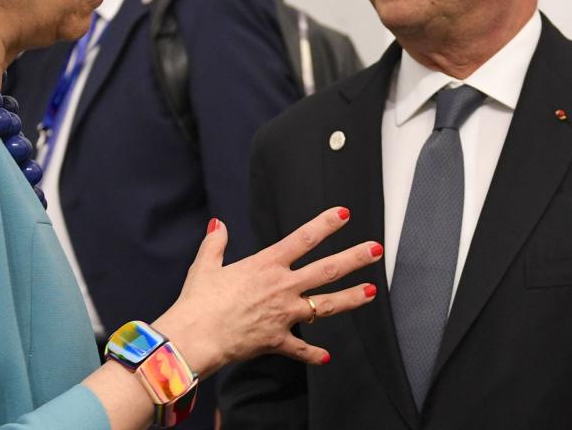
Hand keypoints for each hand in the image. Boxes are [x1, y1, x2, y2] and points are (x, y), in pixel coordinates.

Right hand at [153, 207, 380, 377]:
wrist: (196, 337)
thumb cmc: (198, 301)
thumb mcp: (205, 265)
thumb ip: (215, 243)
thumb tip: (217, 224)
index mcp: (265, 265)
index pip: (303, 239)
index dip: (325, 224)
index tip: (343, 214)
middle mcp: (282, 287)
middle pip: (326, 270)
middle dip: (354, 258)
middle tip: (375, 250)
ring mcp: (283, 315)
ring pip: (325, 306)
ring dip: (351, 298)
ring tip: (371, 292)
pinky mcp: (278, 340)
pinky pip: (301, 349)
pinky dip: (313, 354)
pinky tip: (325, 356)